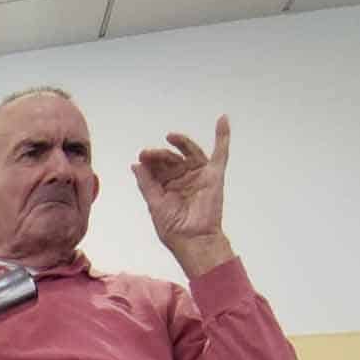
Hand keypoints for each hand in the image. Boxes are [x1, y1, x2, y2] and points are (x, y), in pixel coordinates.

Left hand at [131, 115, 234, 276]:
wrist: (192, 240)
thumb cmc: (174, 229)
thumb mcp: (154, 204)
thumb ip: (146, 183)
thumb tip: (136, 165)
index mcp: (168, 186)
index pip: (158, 167)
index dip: (150, 160)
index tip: (141, 157)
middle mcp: (183, 178)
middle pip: (172, 158)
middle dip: (160, 154)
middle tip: (149, 153)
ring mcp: (199, 175)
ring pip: (190, 153)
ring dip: (181, 143)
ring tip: (170, 136)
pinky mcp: (214, 175)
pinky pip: (221, 153)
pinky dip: (223, 136)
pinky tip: (223, 119)